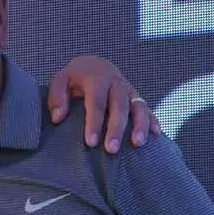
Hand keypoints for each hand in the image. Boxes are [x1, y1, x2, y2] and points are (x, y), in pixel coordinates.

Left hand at [47, 55, 161, 153]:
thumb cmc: (74, 78)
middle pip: (119, 107)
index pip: (96, 103)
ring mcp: (130, 90)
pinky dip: (153, 120)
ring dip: (140, 125)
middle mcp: (116, 83)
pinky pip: (148, 108)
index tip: (90, 143)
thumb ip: (56, 97)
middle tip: (111, 150)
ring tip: (137, 144)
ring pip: (138, 107)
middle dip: (116, 129)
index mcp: (97, 78)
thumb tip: (57, 118)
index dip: (93, 123)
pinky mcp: (137, 97)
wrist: (94, 64)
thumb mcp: (60, 80)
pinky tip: (156, 135)